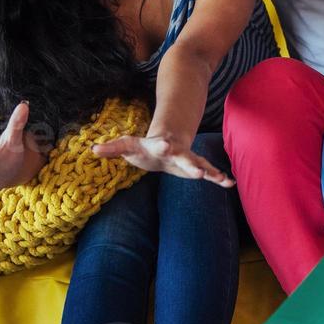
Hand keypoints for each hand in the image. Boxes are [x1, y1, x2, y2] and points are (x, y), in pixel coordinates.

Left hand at [91, 134, 235, 184]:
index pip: (157, 145)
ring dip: (209, 171)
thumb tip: (93, 150)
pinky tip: (230, 183)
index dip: (160, 145)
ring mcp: (187, 157)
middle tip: (197, 171)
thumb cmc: (145, 147)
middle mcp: (176, 151)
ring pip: (199, 163)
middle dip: (190, 163)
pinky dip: (219, 177)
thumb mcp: (128, 146)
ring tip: (221, 178)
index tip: (165, 145)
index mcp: (158, 145)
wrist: (168, 140)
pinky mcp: (195, 166)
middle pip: (183, 156)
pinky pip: (208, 171)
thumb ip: (113, 148)